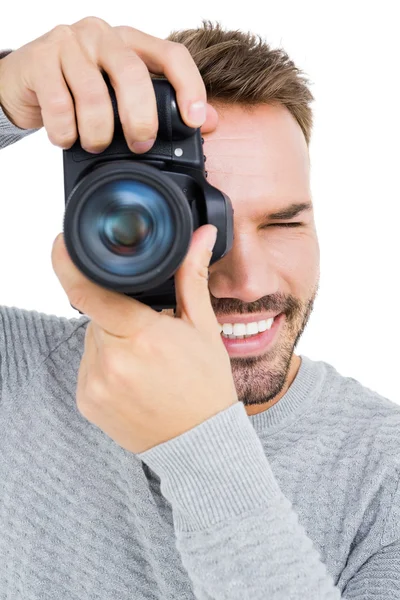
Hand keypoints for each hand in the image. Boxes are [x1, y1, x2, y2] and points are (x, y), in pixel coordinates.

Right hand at [0, 16, 217, 149]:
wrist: (23, 79)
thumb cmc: (77, 86)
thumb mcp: (121, 93)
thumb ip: (161, 104)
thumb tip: (210, 122)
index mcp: (130, 41)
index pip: (171, 55)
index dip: (189, 87)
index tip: (195, 121)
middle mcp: (102, 36)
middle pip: (133, 75)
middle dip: (141, 119)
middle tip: (140, 145)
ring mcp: (69, 44)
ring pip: (94, 96)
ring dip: (98, 133)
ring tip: (95, 145)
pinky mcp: (40, 60)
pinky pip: (59, 106)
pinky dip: (66, 133)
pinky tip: (67, 138)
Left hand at [51, 224, 237, 453]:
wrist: (199, 443)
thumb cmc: (205, 385)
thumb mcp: (202, 328)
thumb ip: (191, 277)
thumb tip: (201, 235)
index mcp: (142, 335)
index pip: (89, 290)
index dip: (67, 262)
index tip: (61, 245)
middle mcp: (112, 361)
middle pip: (96, 314)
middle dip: (117, 313)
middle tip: (148, 331)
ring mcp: (95, 384)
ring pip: (92, 339)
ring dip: (110, 338)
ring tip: (145, 360)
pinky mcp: (86, 402)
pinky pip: (88, 366)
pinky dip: (105, 363)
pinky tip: (132, 378)